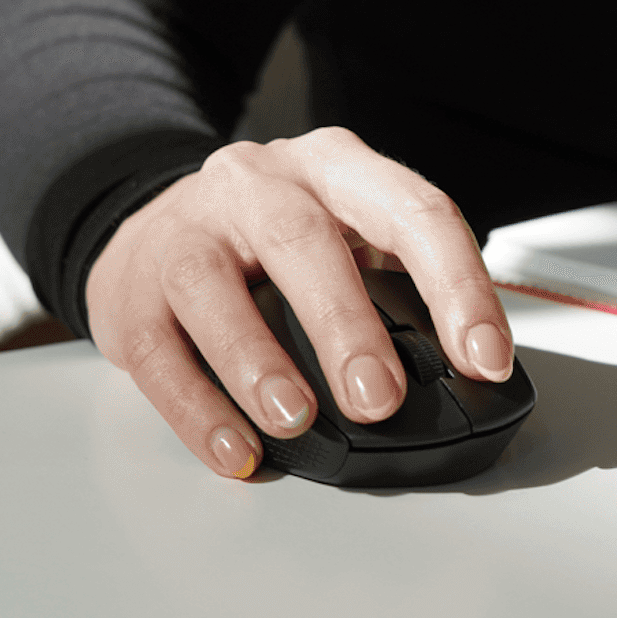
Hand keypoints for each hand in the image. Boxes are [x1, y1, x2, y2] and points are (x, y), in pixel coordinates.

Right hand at [85, 127, 514, 478]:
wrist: (154, 226)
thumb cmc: (272, 242)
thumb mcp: (348, 234)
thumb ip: (401, 288)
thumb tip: (466, 376)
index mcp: (336, 168)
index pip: (413, 210)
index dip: (458, 287)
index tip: (485, 361)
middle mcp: (258, 184)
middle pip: (302, 242)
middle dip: (345, 326)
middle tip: (380, 400)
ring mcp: (188, 231)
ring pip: (214, 288)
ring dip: (258, 362)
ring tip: (293, 420)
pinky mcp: (131, 291)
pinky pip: (158, 353)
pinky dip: (198, 411)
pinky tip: (236, 450)